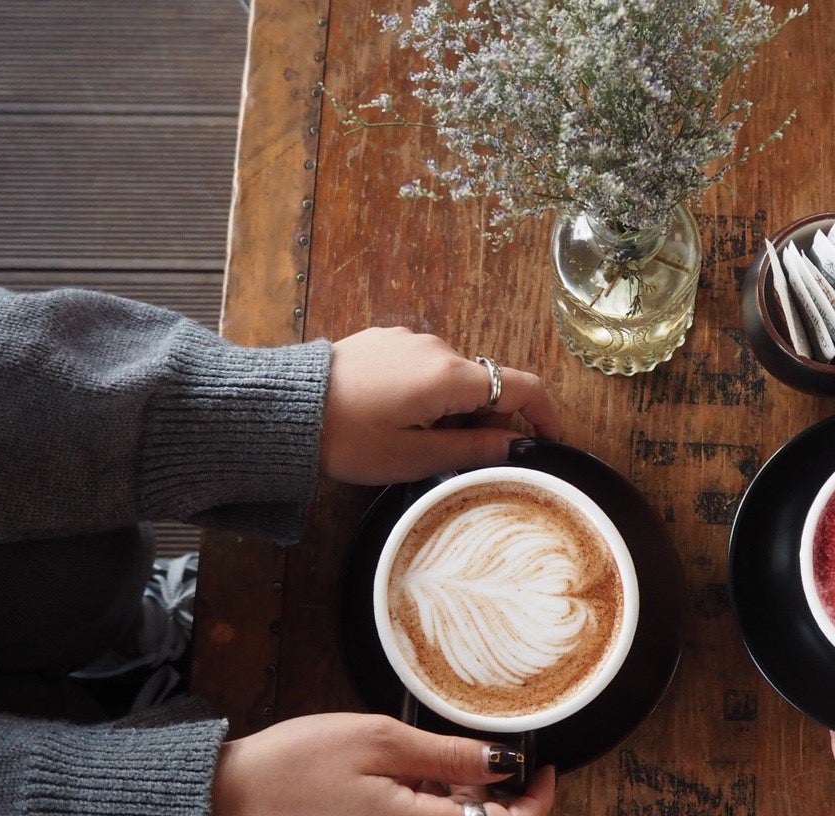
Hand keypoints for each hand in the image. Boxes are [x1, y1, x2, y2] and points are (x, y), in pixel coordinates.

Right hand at [211, 713, 555, 815]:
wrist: (225, 802)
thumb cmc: (296, 764)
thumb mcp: (382, 740)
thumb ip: (451, 755)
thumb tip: (507, 762)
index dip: (539, 801)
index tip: (546, 767)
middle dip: (489, 787)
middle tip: (469, 741)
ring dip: (451, 791)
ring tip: (417, 747)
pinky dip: (422, 802)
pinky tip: (393, 770)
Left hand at [320, 327, 562, 483]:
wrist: (284, 409)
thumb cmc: (349, 439)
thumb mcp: (413, 457)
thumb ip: (472, 448)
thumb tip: (515, 444)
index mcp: (449, 377)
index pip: (520, 386)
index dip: (545, 414)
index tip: (550, 440)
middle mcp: (436, 348)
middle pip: (485, 383)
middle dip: (486, 419)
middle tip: (461, 457)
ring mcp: (409, 340)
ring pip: (453, 377)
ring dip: (453, 408)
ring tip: (416, 442)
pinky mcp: (385, 340)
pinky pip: (425, 367)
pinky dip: (428, 393)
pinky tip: (395, 417)